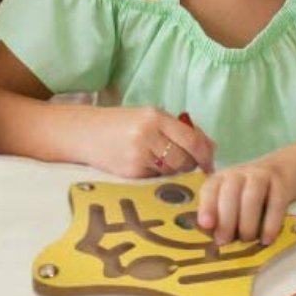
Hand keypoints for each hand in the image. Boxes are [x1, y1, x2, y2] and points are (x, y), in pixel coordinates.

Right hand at [68, 106, 214, 178]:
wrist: (85, 133)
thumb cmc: (122, 124)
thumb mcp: (150, 117)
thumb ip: (179, 129)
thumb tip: (211, 147)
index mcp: (155, 117)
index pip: (191, 139)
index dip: (205, 153)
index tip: (210, 163)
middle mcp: (147, 135)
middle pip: (184, 158)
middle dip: (190, 165)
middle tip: (188, 166)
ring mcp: (137, 155)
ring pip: (171, 171)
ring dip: (175, 172)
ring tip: (163, 164)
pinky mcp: (129, 173)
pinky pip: (155, 179)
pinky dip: (157, 176)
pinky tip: (147, 167)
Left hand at [196, 144, 295, 245]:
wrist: (292, 168)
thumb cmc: (258, 194)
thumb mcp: (238, 202)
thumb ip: (224, 217)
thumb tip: (214, 239)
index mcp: (225, 178)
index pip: (211, 187)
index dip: (207, 206)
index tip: (205, 225)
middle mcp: (241, 173)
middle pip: (229, 191)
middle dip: (226, 218)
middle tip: (225, 241)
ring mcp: (263, 175)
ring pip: (251, 196)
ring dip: (247, 222)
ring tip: (248, 239)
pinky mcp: (283, 182)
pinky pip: (276, 202)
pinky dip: (271, 223)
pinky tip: (267, 238)